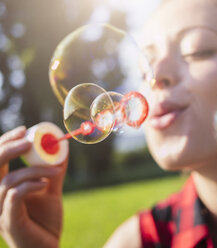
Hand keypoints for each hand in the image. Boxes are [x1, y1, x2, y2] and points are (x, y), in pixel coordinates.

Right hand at [0, 126, 67, 247]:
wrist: (49, 247)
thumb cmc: (45, 221)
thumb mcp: (50, 191)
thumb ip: (52, 172)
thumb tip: (62, 150)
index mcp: (3, 189)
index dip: (5, 142)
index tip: (24, 130)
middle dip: (8, 149)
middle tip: (29, 141)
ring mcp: (1, 211)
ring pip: (7, 181)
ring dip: (33, 170)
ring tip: (55, 170)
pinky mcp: (10, 222)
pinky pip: (14, 197)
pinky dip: (29, 185)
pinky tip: (45, 184)